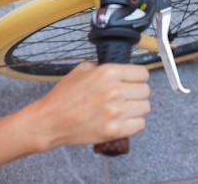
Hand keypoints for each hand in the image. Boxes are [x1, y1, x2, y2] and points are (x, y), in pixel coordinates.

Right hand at [29, 62, 150, 150]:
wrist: (52, 120)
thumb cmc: (64, 96)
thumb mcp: (81, 69)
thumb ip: (101, 67)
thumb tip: (116, 70)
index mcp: (108, 72)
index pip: (142, 73)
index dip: (137, 77)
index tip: (134, 80)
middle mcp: (115, 90)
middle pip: (146, 90)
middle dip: (137, 92)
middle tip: (127, 95)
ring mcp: (116, 112)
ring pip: (145, 107)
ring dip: (137, 107)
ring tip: (125, 108)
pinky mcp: (115, 130)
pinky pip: (140, 124)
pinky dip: (134, 122)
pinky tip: (123, 119)